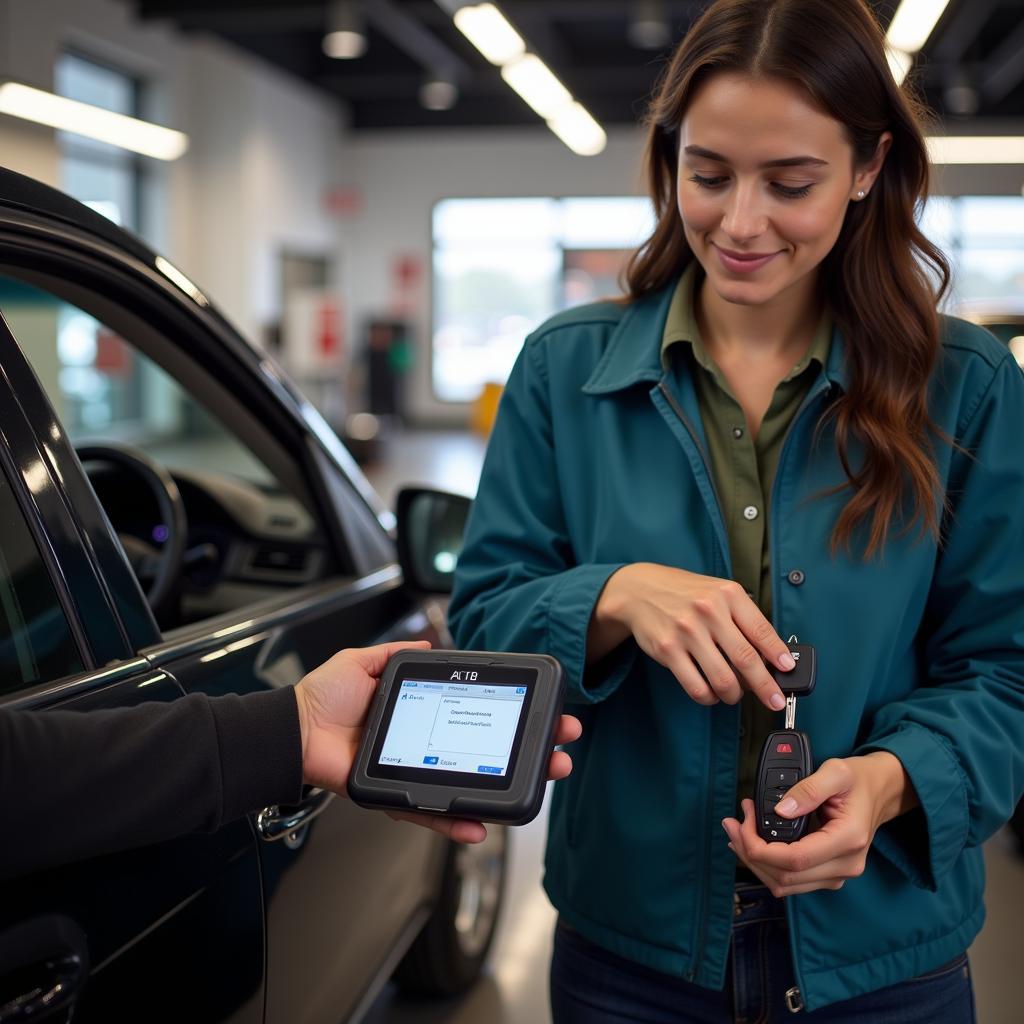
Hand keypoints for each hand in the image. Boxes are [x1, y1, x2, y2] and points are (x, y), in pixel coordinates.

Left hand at [293, 640, 582, 843]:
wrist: (293, 730)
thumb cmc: (322, 698)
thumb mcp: (364, 662)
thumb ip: (397, 654)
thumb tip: (431, 646)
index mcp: (423, 714)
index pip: (476, 715)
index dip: (511, 716)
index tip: (543, 712)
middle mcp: (426, 745)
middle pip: (486, 754)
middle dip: (527, 755)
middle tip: (560, 753)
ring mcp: (415, 773)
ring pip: (468, 788)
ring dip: (505, 790)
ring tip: (539, 784)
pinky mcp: (397, 796)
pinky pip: (430, 813)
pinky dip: (454, 821)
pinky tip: (480, 825)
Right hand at [592, 563, 794, 708]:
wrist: (639, 589)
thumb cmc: (686, 594)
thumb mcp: (718, 593)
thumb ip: (743, 618)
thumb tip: (771, 655)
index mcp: (728, 594)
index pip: (762, 630)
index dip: (778, 655)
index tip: (787, 670)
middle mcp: (708, 611)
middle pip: (746, 659)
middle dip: (765, 686)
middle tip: (774, 700)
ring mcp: (686, 631)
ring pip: (722, 679)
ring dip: (734, 695)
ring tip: (734, 694)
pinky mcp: (668, 650)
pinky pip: (696, 686)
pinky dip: (708, 697)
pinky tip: (711, 693)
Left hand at [721, 752, 916, 895]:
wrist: (880, 790)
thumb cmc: (859, 780)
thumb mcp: (836, 771)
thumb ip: (808, 789)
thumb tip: (780, 810)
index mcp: (848, 840)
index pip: (795, 860)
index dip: (760, 848)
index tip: (741, 823)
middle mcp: (845, 864)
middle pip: (785, 877)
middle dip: (749, 852)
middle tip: (732, 823)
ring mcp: (838, 873)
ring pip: (785, 884)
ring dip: (754, 861)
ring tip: (737, 830)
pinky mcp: (828, 873)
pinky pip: (791, 880)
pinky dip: (767, 864)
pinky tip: (752, 842)